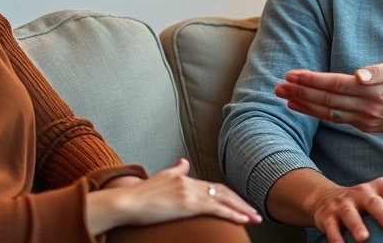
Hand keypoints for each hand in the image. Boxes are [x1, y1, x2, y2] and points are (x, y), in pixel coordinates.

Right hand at [85, 159, 260, 235]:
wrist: (126, 202)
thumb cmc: (140, 196)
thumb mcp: (160, 178)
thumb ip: (175, 170)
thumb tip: (184, 161)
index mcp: (184, 178)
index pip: (213, 186)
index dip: (229, 196)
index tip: (241, 204)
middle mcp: (189, 182)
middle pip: (222, 191)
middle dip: (240, 202)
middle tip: (255, 212)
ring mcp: (189, 192)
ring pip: (222, 200)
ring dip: (241, 209)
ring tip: (255, 218)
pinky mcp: (186, 204)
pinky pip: (214, 209)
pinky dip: (231, 214)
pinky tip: (242, 220)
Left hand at [275, 59, 382, 136]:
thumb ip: (378, 70)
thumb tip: (358, 75)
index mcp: (374, 91)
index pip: (335, 85)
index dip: (311, 80)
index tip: (292, 74)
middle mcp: (367, 109)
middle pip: (327, 100)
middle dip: (300, 92)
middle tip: (277, 85)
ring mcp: (365, 121)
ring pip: (328, 113)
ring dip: (304, 104)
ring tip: (283, 96)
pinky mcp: (365, 127)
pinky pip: (336, 120)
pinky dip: (316, 114)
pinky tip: (303, 106)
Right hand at [310, 178, 382, 242]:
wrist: (324, 197)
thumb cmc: (363, 201)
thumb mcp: (382, 196)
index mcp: (378, 187)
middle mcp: (361, 193)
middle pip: (373, 202)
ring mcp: (343, 204)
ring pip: (350, 214)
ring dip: (357, 226)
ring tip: (364, 239)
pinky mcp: (328, 216)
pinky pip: (331, 228)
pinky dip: (336, 238)